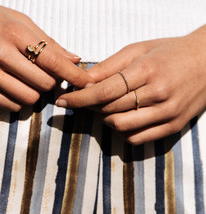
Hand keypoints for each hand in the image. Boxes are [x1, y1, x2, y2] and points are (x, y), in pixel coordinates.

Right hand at [0, 0, 90, 110]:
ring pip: (27, 99)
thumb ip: (46, 41)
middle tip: (47, 77)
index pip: (54, 61)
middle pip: (43, 85)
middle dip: (52, 85)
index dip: (74, 76)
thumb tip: (74, 59)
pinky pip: (7, 106)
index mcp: (14, 33)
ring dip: (35, 95)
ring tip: (29, 83)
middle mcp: (0, 54)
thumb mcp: (17, 20)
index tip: (87, 83)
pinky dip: (17, 101)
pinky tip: (14, 89)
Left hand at [56, 25, 205, 144]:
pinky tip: (121, 118)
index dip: (79, 98)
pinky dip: (122, 132)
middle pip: (110, 109)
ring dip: (105, 118)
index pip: (104, 91)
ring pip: (121, 126)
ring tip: (105, 107)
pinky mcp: (174, 126)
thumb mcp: (138, 50)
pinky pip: (138, 139)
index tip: (62, 101)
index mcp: (148, 70)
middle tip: (84, 99)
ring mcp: (168, 113)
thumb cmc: (169, 52)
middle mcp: (159, 94)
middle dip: (90, 106)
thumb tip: (80, 80)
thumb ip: (108, 67)